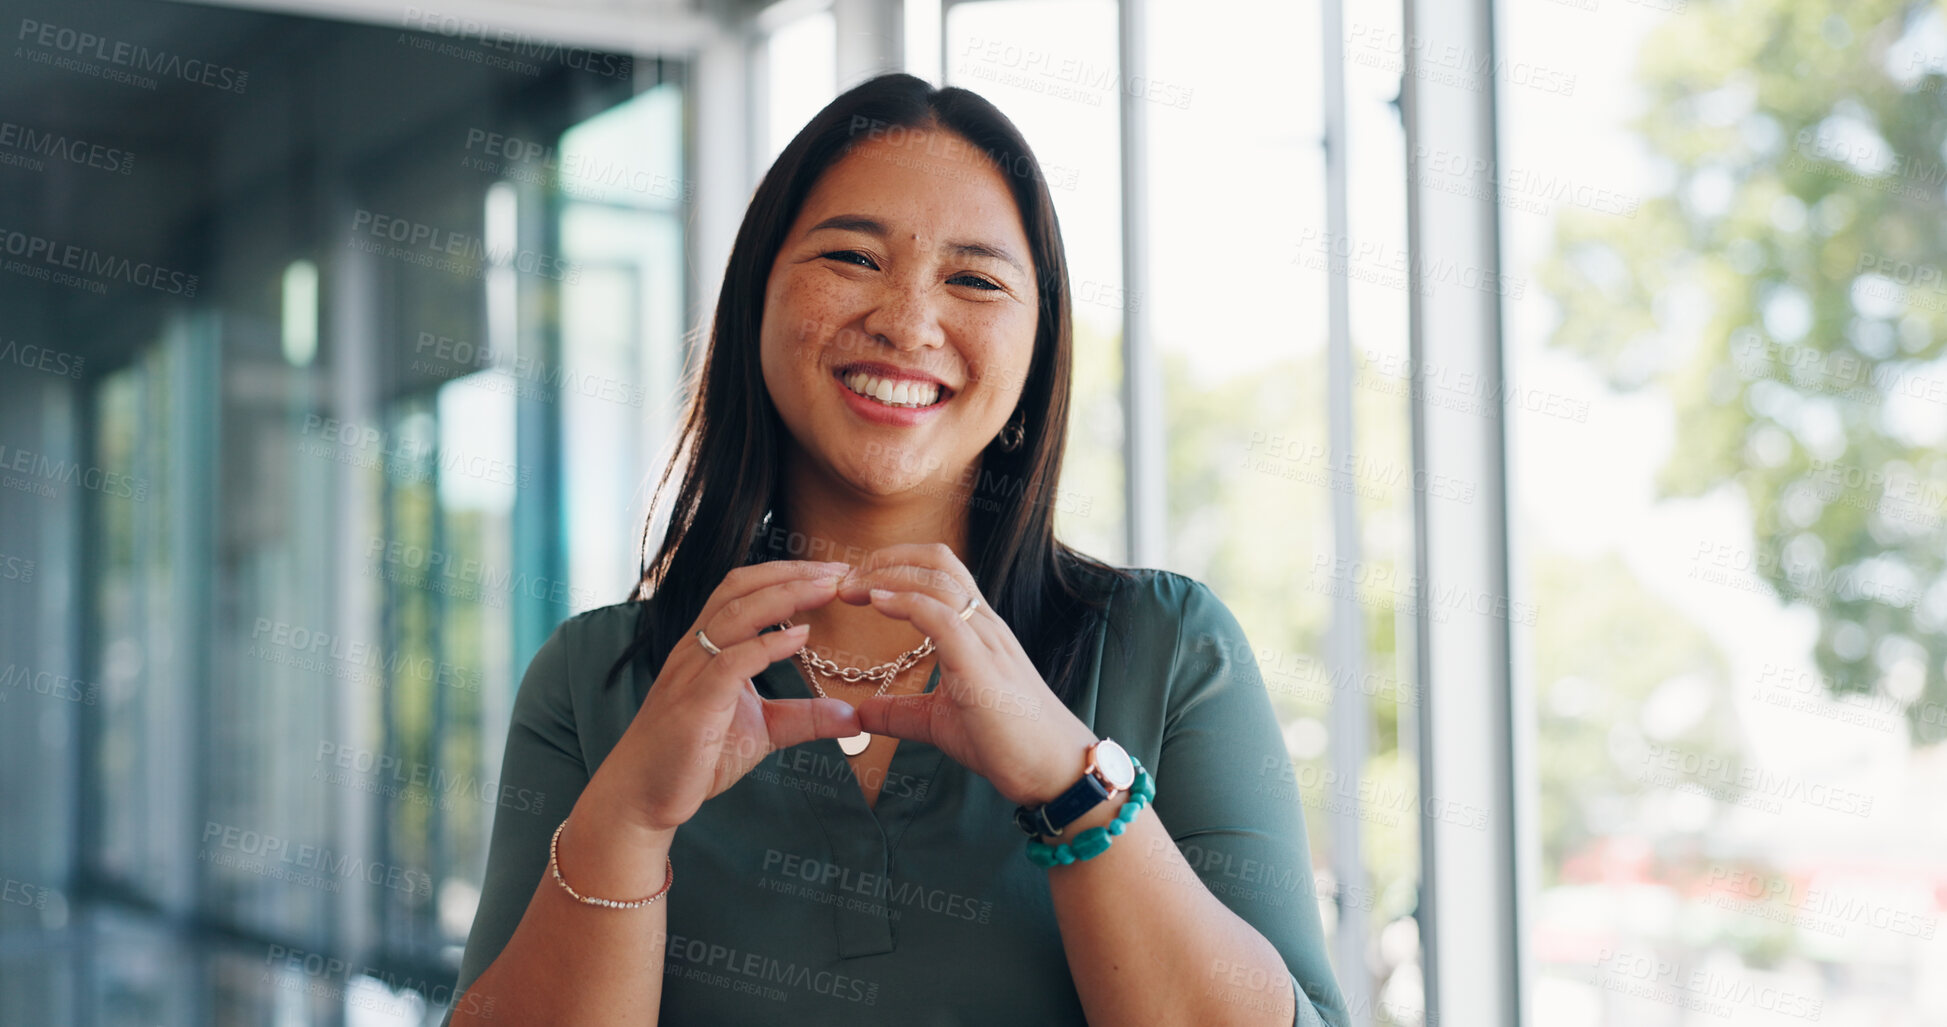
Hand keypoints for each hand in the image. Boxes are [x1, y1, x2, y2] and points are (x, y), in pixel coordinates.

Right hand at [583, 560, 864, 835]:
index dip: (787, 574)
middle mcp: (695, 650)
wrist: (642, 797)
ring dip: (785, 596)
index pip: (743, 590)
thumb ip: (803, 718)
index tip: (833, 572)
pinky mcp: (694, 705)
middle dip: (791, 574)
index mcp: (707, 648)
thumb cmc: (694, 759)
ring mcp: (691, 674)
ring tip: (827, 589)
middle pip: (740, 589)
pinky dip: (767, 644)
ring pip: (734, 615)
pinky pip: (730, 662)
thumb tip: (851, 717)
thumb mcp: (763, 731)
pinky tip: (800, 637)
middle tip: (839, 571)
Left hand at [836, 543, 1096, 805]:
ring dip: (888, 576)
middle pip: (937, 561)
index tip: (854, 583)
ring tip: (851, 588)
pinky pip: (944, 617)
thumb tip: (860, 714)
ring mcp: (986, 641)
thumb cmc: (1007, 741)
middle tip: (845, 579)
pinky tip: (878, 604)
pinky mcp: (982, 666)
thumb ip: (900, 712)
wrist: (1053, 769)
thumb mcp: (938, 721)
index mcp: (976, 630)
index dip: (893, 565)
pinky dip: (907, 603)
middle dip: (886, 559)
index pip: (938, 571)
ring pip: (938, 580)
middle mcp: (983, 625)